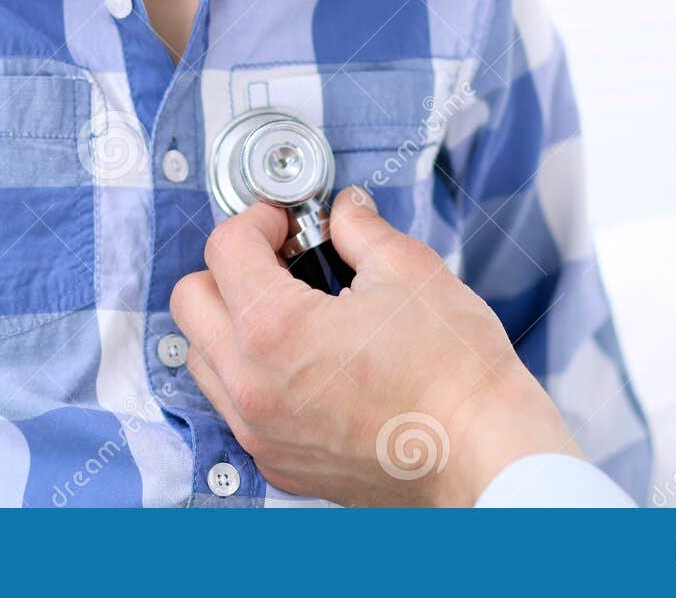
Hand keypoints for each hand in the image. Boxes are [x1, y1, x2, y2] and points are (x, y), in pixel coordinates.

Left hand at [170, 185, 580, 505]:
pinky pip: (235, 408)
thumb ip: (360, 230)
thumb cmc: (454, 372)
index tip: (285, 222)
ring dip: (231, 325)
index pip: (224, 249)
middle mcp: (251, 386)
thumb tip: (345, 211)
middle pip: (191, 302)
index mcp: (274, 330)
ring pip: (204, 360)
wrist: (484, 458)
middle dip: (228, 269)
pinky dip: (252, 376)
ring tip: (291, 311)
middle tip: (280, 260)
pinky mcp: (280, 464)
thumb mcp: (409, 271)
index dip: (255, 220)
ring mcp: (261, 432)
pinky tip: (305, 363)